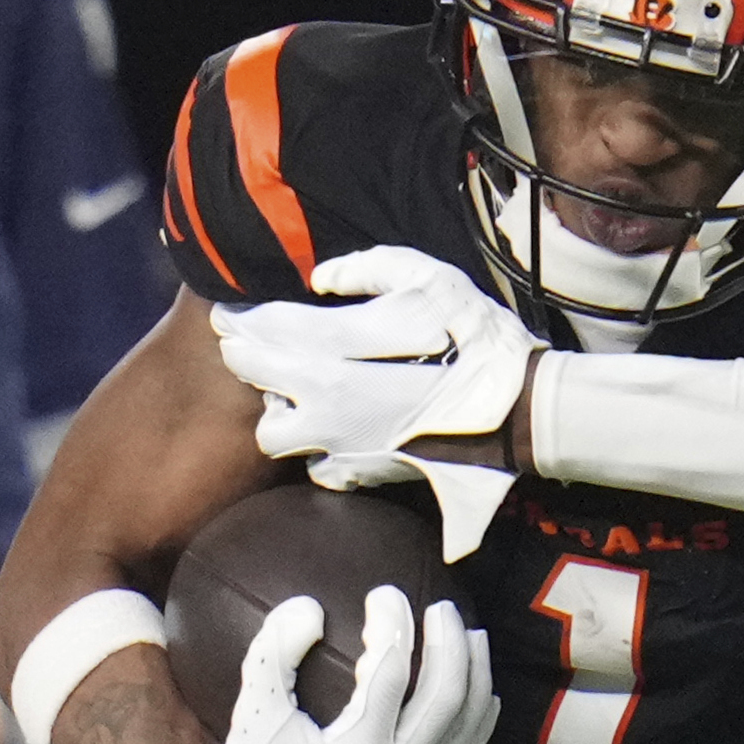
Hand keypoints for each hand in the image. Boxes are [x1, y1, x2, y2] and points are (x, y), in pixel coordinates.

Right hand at [176, 586, 497, 743]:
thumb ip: (275, 650)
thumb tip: (311, 607)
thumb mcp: (256, 707)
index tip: (384, 594)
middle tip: (442, 607)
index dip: (392, 623)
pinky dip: (478, 719)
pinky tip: (482, 689)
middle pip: (444, 697)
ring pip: (465, 726)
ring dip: (474, 675)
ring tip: (469, 635)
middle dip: (448, 644)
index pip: (390, 672)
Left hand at [212, 249, 535, 558]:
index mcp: (336, 351)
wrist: (516, 410)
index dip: (239, 320)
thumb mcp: (428, 278)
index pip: (265, 331)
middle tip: (240, 344)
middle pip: (255, 379)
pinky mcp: (359, 474)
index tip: (227, 315)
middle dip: (243, 356)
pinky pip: (313, 465)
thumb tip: (321, 278)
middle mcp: (325, 402)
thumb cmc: (474, 336)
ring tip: (293, 393)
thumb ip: (366, 269)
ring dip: (275, 409)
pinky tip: (332, 430)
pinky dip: (314, 447)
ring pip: (272, 433)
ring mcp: (339, 444)